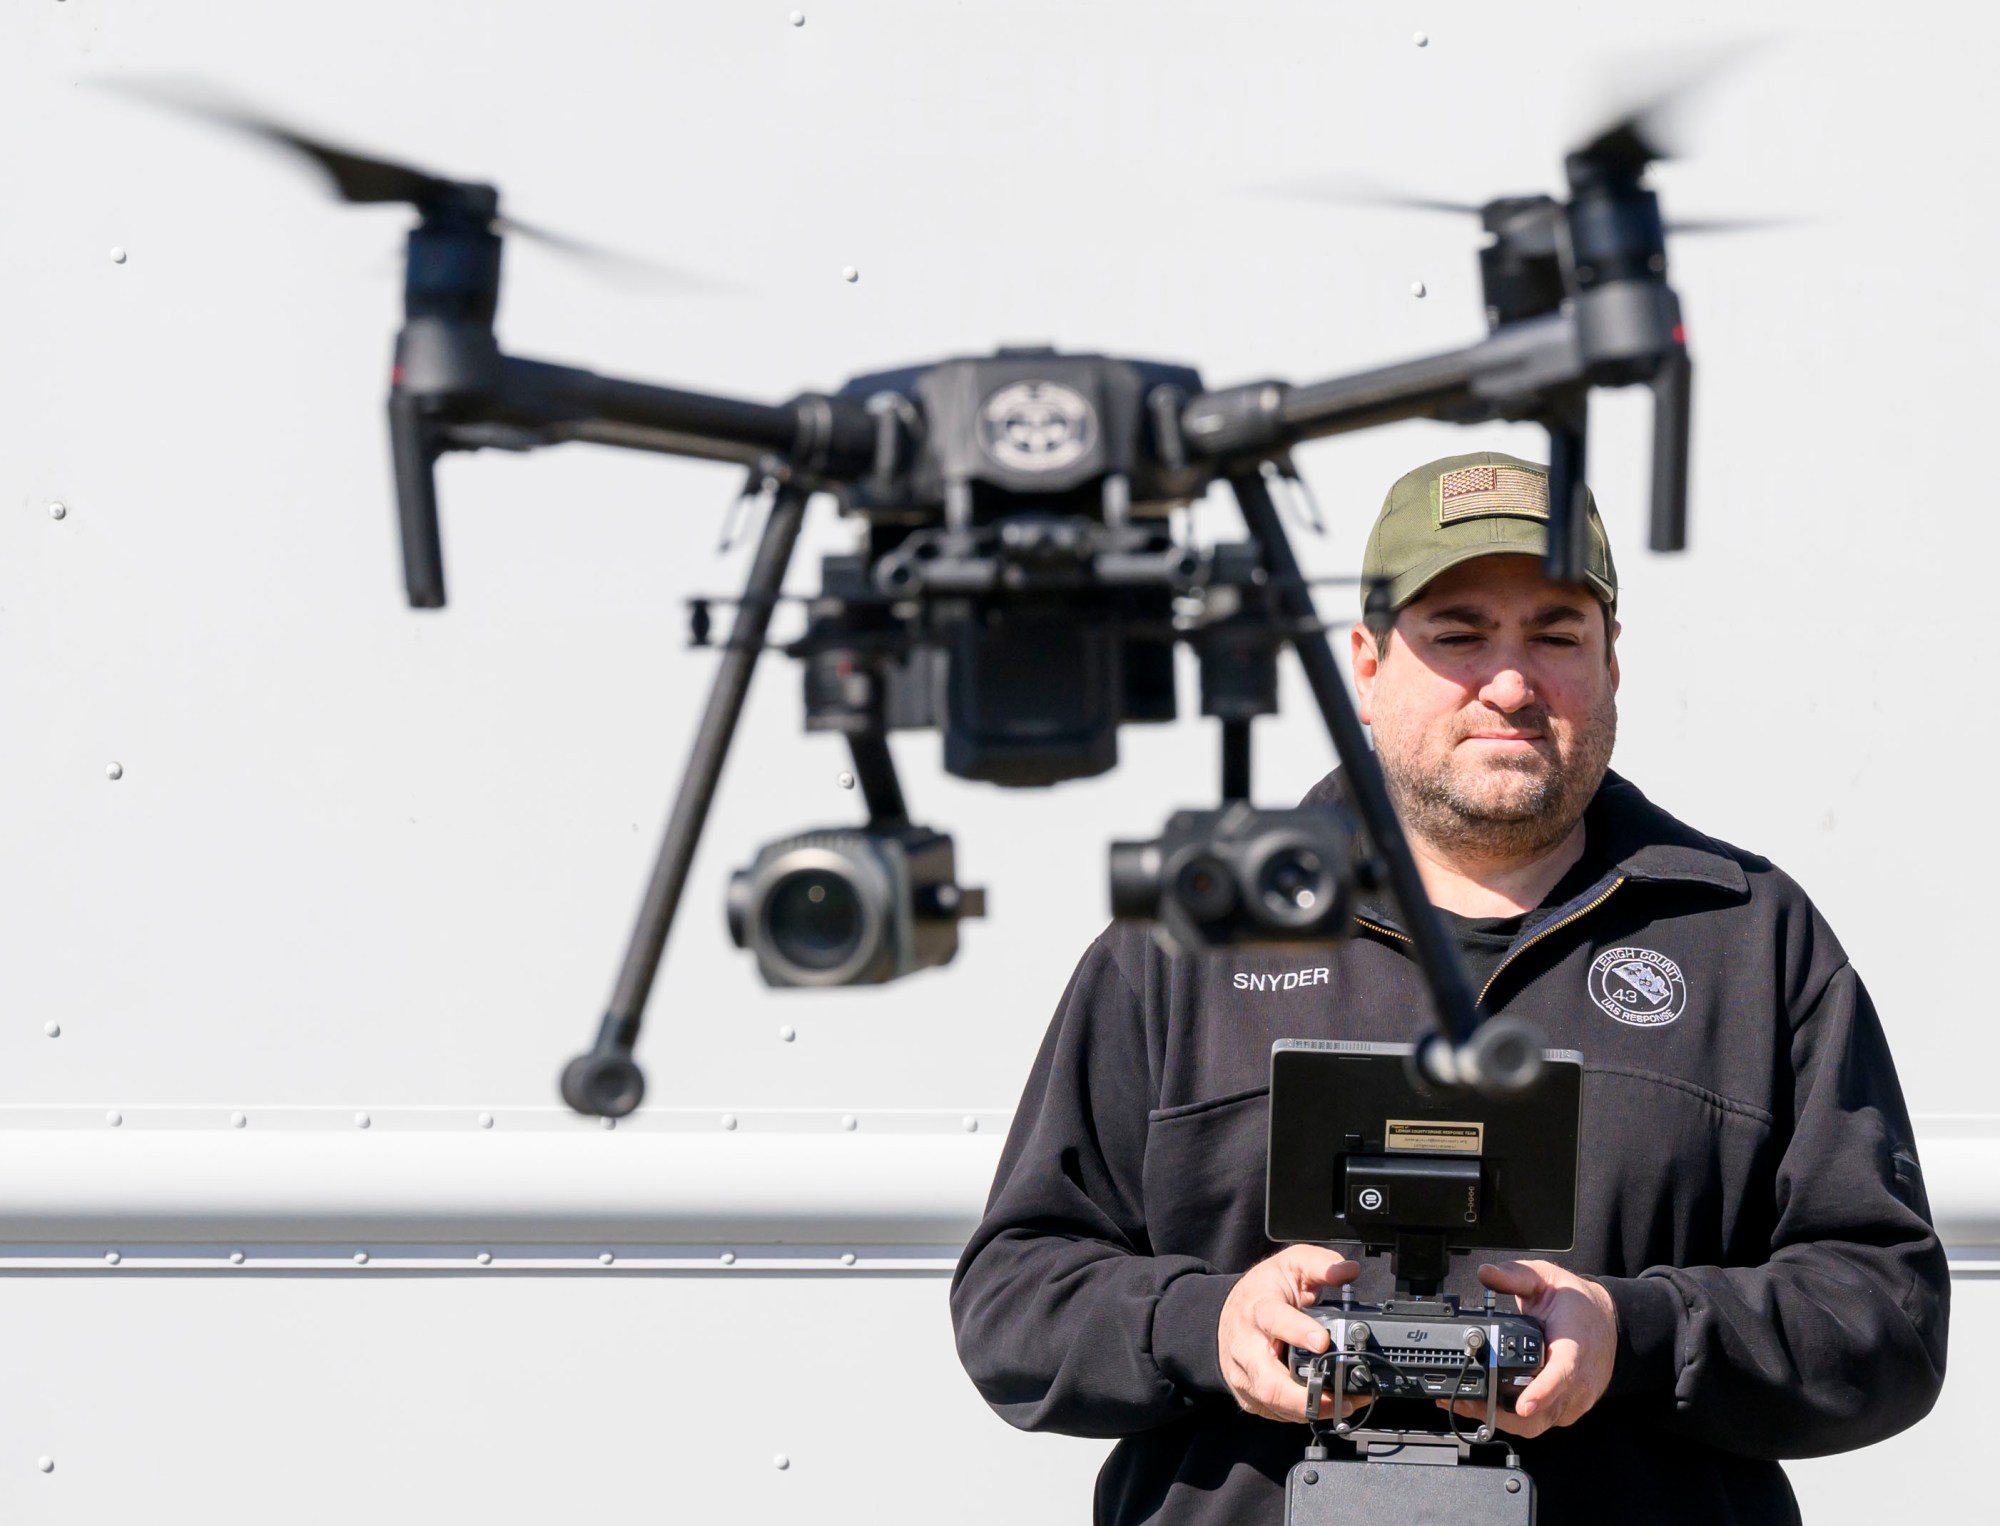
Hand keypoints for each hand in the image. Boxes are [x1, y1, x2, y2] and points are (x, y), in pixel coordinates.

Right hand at [1217, 1244, 1362, 1422]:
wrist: (1228, 1316)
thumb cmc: (1261, 1293)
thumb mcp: (1289, 1265)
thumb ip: (1319, 1264)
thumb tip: (1349, 1270)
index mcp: (1257, 1310)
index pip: (1273, 1320)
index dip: (1297, 1331)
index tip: (1323, 1342)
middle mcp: (1246, 1347)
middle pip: (1268, 1381)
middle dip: (1305, 1395)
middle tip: (1338, 1397)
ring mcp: (1245, 1376)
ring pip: (1273, 1403)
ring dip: (1311, 1409)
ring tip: (1345, 1405)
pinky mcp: (1249, 1397)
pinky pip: (1276, 1413)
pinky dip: (1303, 1414)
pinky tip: (1328, 1408)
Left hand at [1441, 1260, 1617, 1437]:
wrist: (1610, 1325)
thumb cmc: (1580, 1307)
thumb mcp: (1548, 1278)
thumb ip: (1517, 1275)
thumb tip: (1486, 1273)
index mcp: (1575, 1349)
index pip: (1562, 1376)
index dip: (1541, 1392)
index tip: (1523, 1404)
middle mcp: (1577, 1383)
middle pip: (1542, 1413)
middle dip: (1501, 1414)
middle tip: (1466, 1401)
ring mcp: (1572, 1401)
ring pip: (1536, 1424)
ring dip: (1500, 1419)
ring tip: (1466, 1403)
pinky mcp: (1565, 1410)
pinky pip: (1538, 1423)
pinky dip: (1511, 1419)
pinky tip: (1487, 1405)